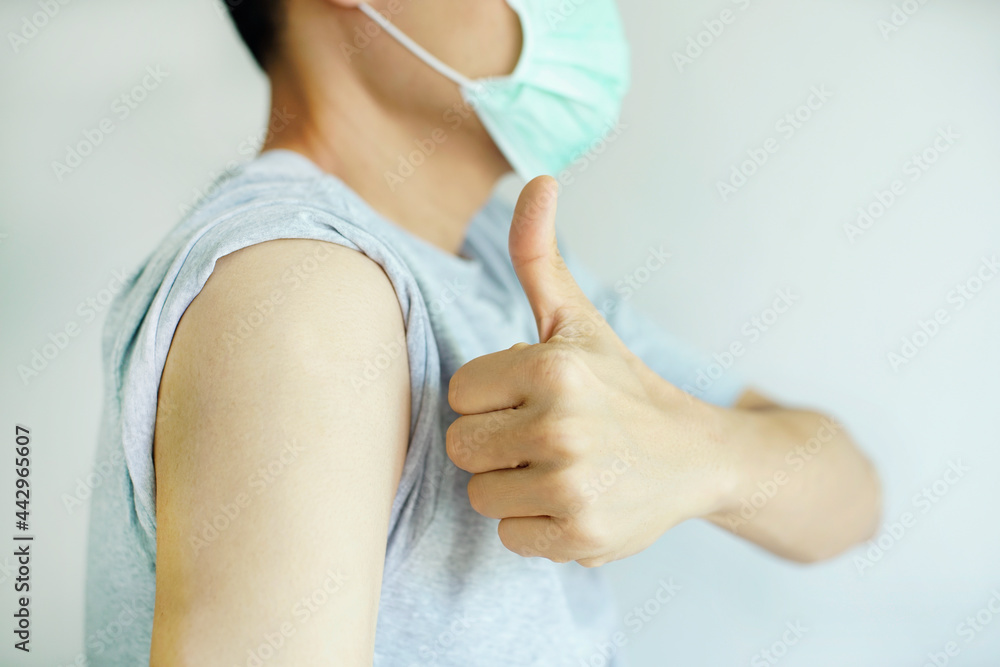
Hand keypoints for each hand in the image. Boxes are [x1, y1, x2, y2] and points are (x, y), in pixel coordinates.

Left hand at [446, 176, 733, 566]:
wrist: (697, 456)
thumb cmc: (621, 383)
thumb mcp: (577, 319)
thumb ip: (537, 255)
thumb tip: (537, 177)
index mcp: (552, 366)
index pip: (458, 394)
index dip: (491, 397)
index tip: (533, 397)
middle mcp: (561, 425)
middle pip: (461, 447)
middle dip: (496, 442)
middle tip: (546, 436)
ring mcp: (573, 485)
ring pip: (480, 494)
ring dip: (513, 486)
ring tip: (560, 468)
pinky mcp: (581, 537)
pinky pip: (508, 535)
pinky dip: (535, 525)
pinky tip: (574, 502)